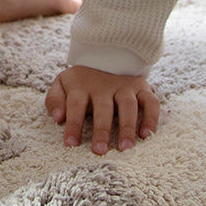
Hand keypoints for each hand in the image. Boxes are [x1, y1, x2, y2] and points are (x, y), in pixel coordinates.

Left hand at [45, 65, 159, 154]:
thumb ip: (55, 100)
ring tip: (125, 148)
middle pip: (103, 108)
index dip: (73, 124)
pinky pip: (150, 102)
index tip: (70, 144)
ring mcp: (125, 86)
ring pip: (128, 106)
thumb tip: (57, 118)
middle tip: (99, 151)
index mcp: (82, 85)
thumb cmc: (81, 79)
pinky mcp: (142, 88)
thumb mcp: (62, 84)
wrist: (105, 53)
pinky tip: (146, 135)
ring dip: (127, 127)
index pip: (75, 105)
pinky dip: (151, 118)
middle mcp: (104, 86)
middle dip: (101, 130)